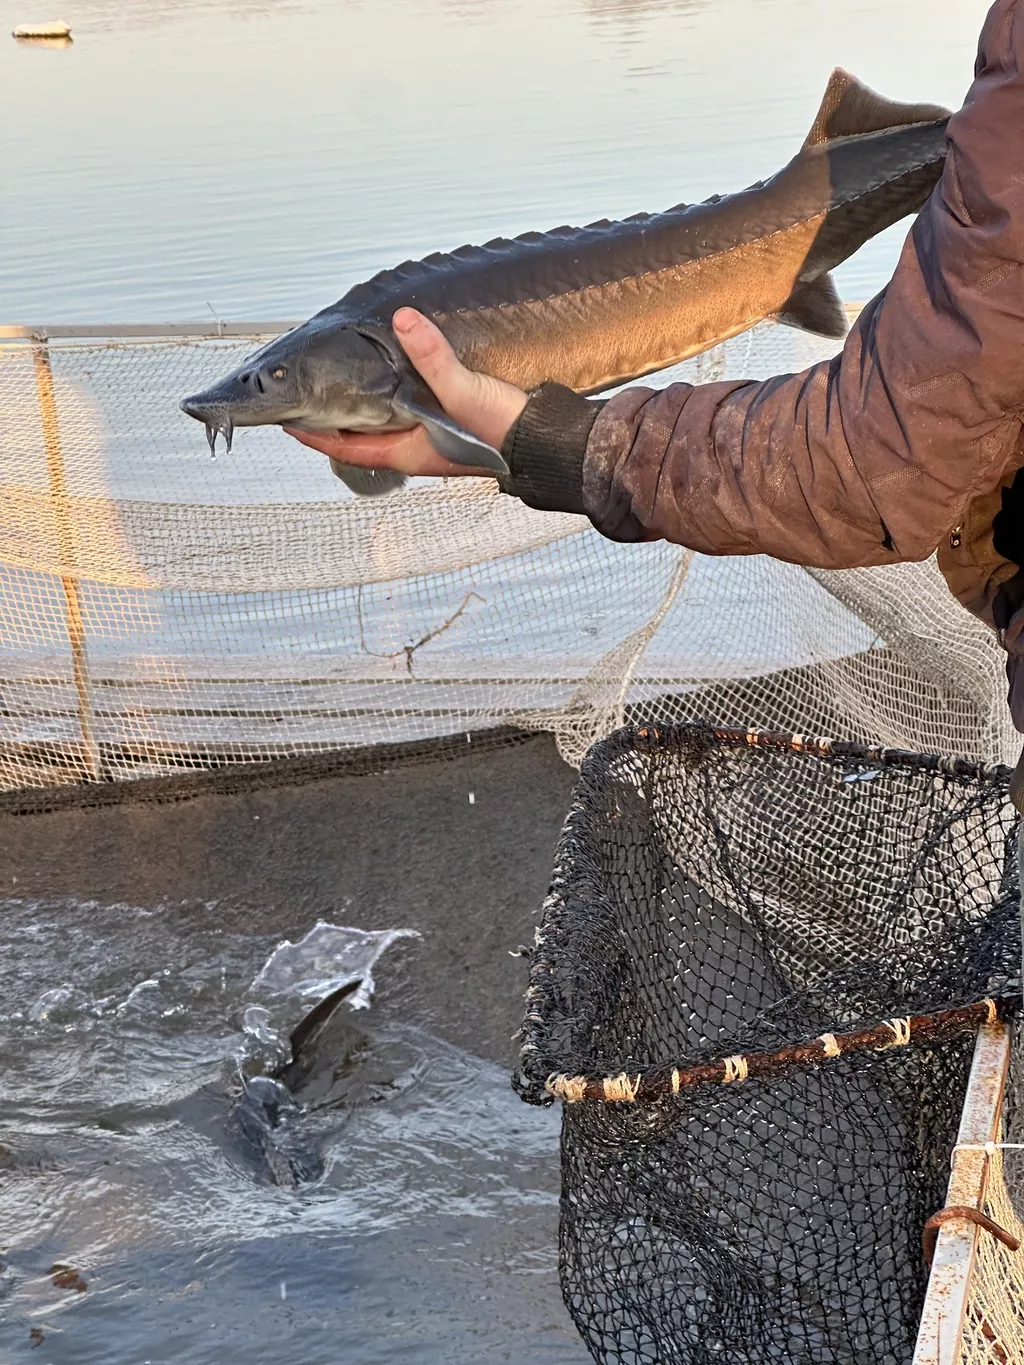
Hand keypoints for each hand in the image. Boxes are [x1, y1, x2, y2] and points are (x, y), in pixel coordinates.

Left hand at [283, 307, 527, 478]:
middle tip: (312, 394)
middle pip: (363, 437)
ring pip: (388, 426)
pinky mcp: (456, 427)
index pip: (347, 449)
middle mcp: (419, 450)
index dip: (315, 437)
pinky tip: (397, 378)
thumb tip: (404, 320)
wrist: (550, 443)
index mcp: (410, 451)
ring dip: (366, 408)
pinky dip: (395, 399)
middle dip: (336, 418)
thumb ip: (432, 358)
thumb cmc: (505, 431)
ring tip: (346, 381)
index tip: (289, 422)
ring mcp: (438, 441)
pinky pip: (414, 414)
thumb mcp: (463, 392)